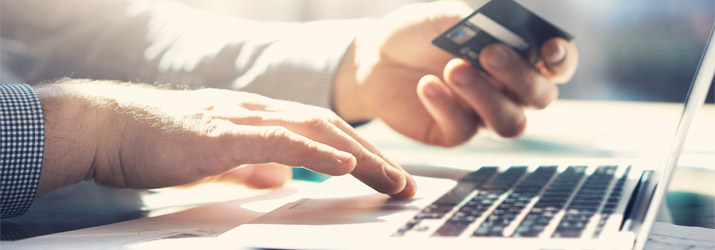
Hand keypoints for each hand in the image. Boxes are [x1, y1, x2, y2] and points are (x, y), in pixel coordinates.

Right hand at [34, 81, 415, 197]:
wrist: (109, 127)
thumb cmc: (158, 144)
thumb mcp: (218, 161)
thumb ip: (251, 168)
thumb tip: (281, 180)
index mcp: (259, 119)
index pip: (321, 132)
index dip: (359, 153)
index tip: (386, 177)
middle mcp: (258, 112)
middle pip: (330, 129)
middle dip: (373, 157)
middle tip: (405, 184)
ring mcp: (242, 119)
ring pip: (314, 131)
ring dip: (358, 156)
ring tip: (391, 179)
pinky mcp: (223, 134)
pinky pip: (278, 140)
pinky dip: (315, 152)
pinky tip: (343, 164)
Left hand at [334, 1, 578, 145]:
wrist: (375, 57)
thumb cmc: (418, 34)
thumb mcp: (446, 19)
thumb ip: (477, 26)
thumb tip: (501, 36)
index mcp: (518, 57)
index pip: (557, 65)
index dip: (562, 60)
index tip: (548, 49)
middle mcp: (509, 91)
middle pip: (540, 97)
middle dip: (519, 75)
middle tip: (488, 54)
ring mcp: (483, 115)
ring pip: (509, 122)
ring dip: (486, 96)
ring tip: (454, 69)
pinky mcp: (454, 133)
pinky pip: (464, 130)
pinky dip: (447, 106)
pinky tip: (426, 85)